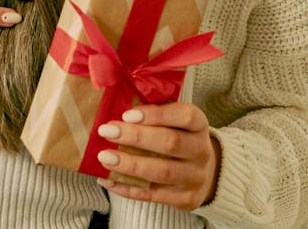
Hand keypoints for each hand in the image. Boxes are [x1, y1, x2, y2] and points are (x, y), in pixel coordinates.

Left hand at [94, 102, 220, 209]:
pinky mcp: (185, 199)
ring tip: (104, 157)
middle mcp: (201, 151)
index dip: (157, 115)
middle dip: (135, 137)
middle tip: (106, 131)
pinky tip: (107, 180)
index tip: (127, 114)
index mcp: (199, 125)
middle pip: (170, 143)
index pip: (185, 116)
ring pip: (162, 171)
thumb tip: (118, 108)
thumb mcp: (174, 121)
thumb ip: (153, 113)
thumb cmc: (179, 138)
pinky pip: (153, 195)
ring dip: (129, 164)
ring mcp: (195, 177)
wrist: (203, 173)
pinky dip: (127, 188)